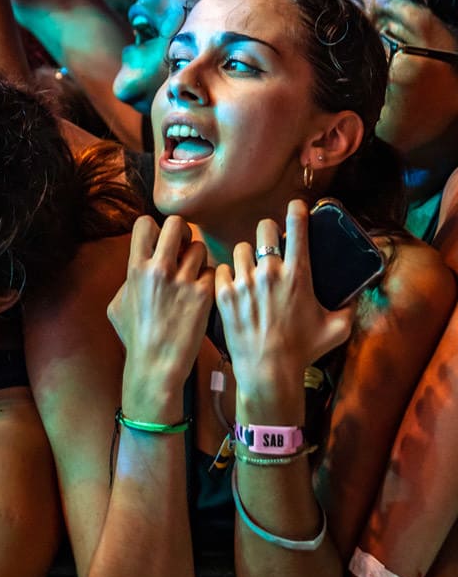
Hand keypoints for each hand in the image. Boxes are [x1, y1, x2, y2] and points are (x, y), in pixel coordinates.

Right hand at [107, 215, 214, 413]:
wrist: (156, 365)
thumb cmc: (135, 337)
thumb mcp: (117, 305)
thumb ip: (128, 280)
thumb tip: (139, 264)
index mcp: (136, 268)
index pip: (145, 224)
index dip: (155, 229)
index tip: (160, 242)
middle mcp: (159, 269)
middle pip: (177, 224)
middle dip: (182, 233)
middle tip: (183, 248)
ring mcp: (184, 281)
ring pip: (199, 247)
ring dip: (197, 258)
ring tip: (194, 275)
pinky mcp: (204, 295)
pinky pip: (213, 271)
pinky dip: (210, 278)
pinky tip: (204, 292)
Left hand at [215, 200, 352, 412]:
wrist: (268, 371)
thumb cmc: (303, 351)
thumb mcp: (336, 330)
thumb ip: (348, 309)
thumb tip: (355, 296)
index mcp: (298, 276)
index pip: (297, 230)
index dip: (297, 211)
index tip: (296, 205)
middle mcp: (270, 273)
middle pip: (263, 229)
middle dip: (268, 234)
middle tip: (269, 246)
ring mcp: (245, 282)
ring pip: (241, 248)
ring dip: (247, 257)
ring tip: (251, 271)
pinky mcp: (224, 293)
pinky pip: (221, 268)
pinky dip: (227, 275)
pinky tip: (234, 286)